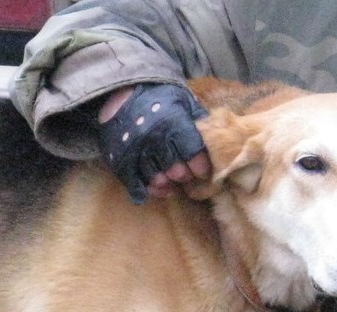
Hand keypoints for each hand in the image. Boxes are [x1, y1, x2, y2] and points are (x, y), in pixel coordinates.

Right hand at [98, 82, 211, 202]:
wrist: (122, 95)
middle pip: (176, 171)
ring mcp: (136, 153)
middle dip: (184, 176)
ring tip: (172, 183)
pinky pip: (136, 185)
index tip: (203, 171)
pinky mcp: (122, 162)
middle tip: (186, 175)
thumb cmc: (158, 99)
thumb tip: (215, 137)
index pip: (193, 153)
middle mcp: (155, 140)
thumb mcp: (182, 100)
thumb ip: (197, 119)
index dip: (201, 166)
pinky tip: (157, 190)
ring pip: (157, 180)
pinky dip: (149, 191)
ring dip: (167, 185)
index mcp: (173, 124)